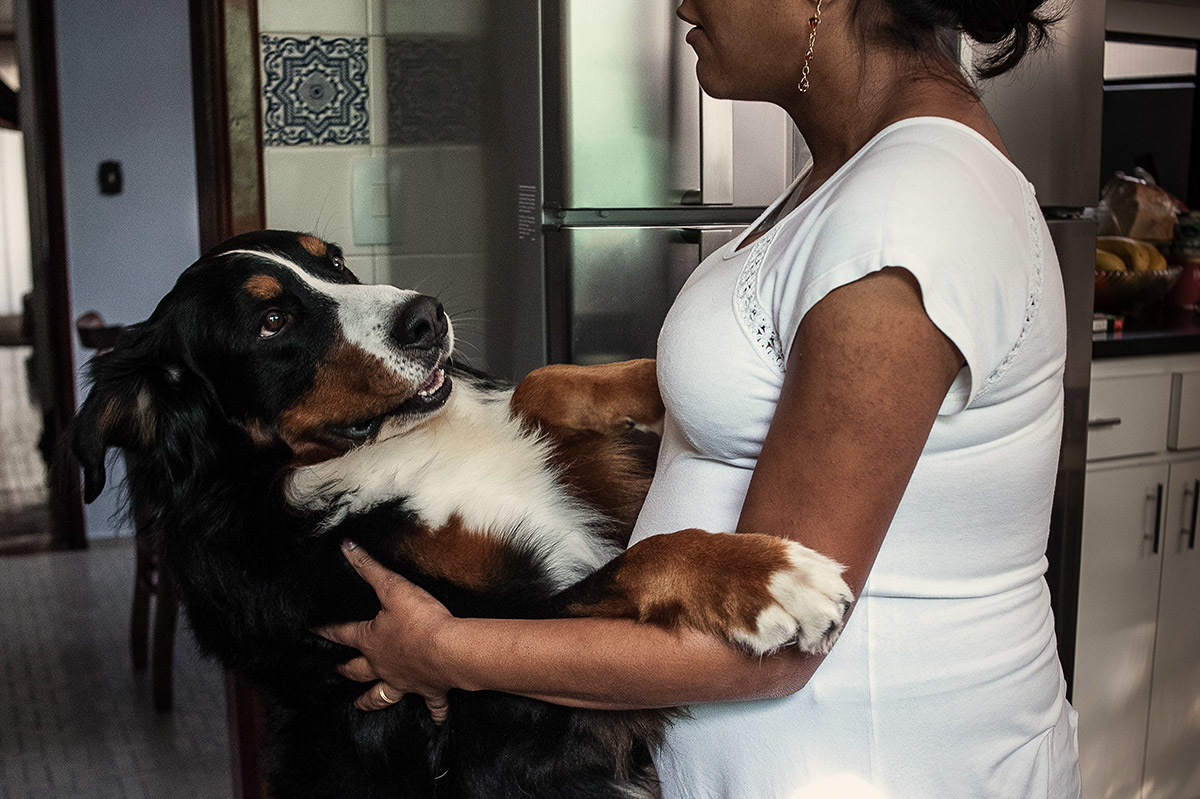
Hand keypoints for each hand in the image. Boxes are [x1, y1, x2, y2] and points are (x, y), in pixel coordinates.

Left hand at [314, 541, 455, 721]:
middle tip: (337, 671)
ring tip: (362, 704)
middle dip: (345, 670)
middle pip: (357, 671)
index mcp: (372, 641)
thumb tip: (346, 547)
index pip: (342, 634)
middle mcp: (383, 665)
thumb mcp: (393, 587)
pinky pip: (431, 705)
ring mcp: (405, 681)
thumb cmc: (421, 619)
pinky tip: (437, 720)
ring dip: (372, 700)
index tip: (312, 630)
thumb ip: (369, 567)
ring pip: (382, 695)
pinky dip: (435, 713)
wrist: (450, 650)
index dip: (326, 630)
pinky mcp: (430, 690)